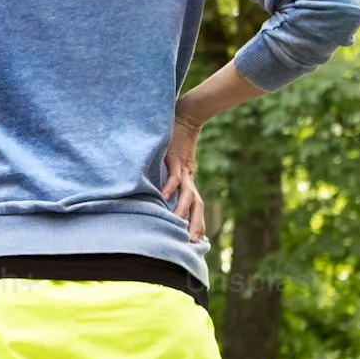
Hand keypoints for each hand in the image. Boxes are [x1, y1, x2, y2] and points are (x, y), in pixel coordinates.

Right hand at [162, 112, 206, 239]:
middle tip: (193, 242)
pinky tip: (164, 198)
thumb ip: (170, 176)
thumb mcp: (174, 163)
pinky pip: (173, 176)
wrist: (186, 116)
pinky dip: (169, 187)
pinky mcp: (175, 158)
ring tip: (179, 224)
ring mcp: (183, 169)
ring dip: (183, 210)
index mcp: (188, 181)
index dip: (198, 222)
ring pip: (187, 194)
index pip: (196, 206)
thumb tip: (161, 191)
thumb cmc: (178, 140)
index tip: (198, 241)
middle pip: (196, 205)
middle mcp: (188, 178)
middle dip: (196, 223)